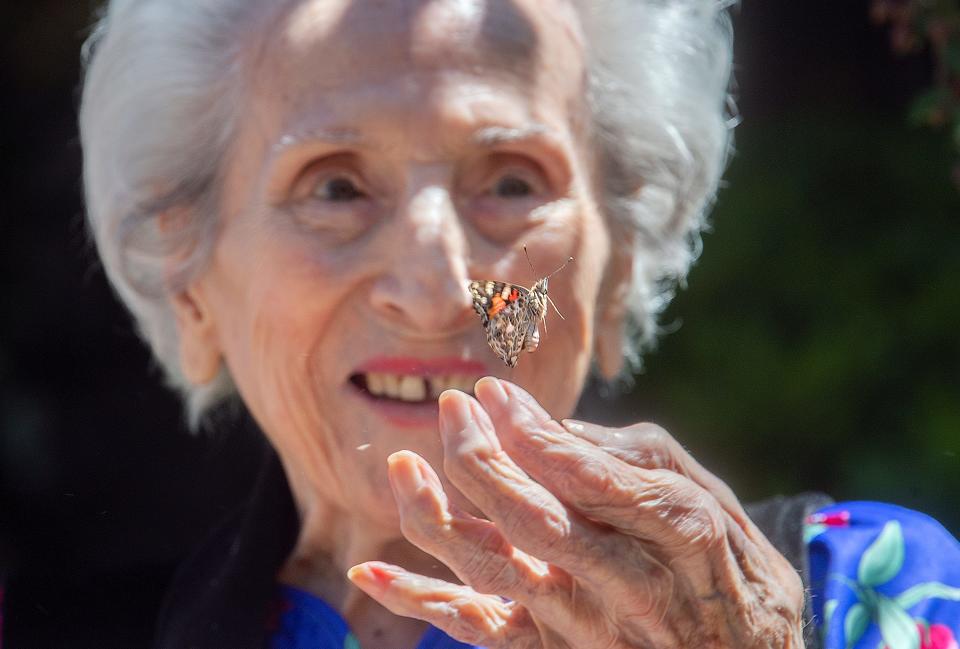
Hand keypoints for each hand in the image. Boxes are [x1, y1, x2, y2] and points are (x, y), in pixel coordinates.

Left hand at [348, 377, 805, 648]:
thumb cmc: (727, 559)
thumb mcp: (701, 493)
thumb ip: (624, 455)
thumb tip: (538, 422)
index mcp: (675, 527)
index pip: (583, 473)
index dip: (528, 430)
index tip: (491, 392)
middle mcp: (627, 582)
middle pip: (529, 517)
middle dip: (478, 457)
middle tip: (454, 407)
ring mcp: (587, 624)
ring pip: (493, 569)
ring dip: (435, 515)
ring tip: (401, 463)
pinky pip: (479, 631)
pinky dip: (420, 601)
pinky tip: (373, 570)